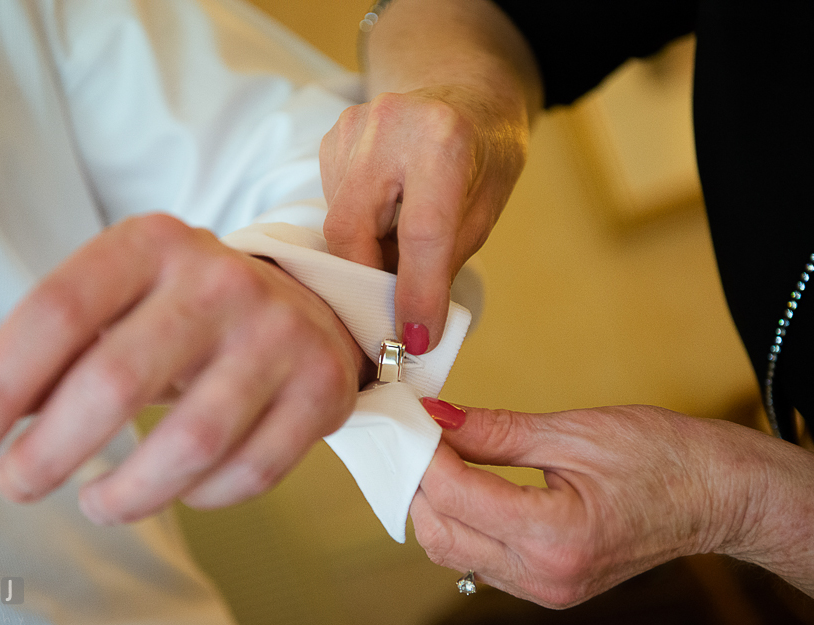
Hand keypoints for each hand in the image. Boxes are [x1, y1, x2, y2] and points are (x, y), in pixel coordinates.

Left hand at [0, 213, 371, 522]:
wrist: (303, 305)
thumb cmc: (183, 312)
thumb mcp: (116, 301)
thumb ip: (45, 351)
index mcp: (153, 243)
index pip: (58, 310)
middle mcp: (221, 280)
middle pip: (116, 381)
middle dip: (49, 453)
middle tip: (19, 485)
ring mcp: (279, 333)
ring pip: (191, 442)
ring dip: (128, 494)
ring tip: (96, 503)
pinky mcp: (320, 387)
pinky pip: (250, 472)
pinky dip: (201, 497)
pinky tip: (177, 490)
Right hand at [319, 86, 527, 351]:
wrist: (463, 95)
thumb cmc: (482, 159)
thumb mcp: (482, 213)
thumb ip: (442, 262)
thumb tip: (406, 326)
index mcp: (443, 139)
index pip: (421, 232)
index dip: (417, 294)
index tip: (413, 340)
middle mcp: (389, 124)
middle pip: (353, 231)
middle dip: (368, 280)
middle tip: (390, 312)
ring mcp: (352, 127)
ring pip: (337, 224)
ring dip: (364, 253)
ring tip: (397, 248)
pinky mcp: (331, 138)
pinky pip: (332, 205)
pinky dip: (356, 227)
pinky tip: (383, 214)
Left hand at [410, 403, 778, 607]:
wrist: (717, 496)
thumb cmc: (663, 458)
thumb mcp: (574, 432)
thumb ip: (496, 431)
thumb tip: (437, 418)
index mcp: (556, 536)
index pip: (457, 496)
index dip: (424, 454)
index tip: (411, 418)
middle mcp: (544, 577)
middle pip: (441, 536)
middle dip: (417, 484)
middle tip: (414, 434)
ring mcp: (545, 590)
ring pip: (454, 553)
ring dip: (433, 505)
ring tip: (433, 454)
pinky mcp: (546, 587)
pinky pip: (479, 560)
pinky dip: (459, 522)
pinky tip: (459, 484)